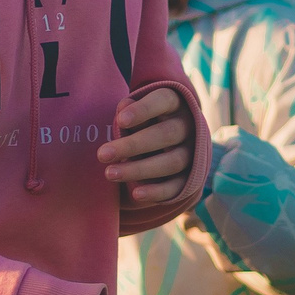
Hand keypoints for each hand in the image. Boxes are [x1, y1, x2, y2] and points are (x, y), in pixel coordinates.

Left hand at [100, 85, 192, 206]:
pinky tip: (136, 194)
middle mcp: (189, 126)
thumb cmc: (145, 122)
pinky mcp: (191, 178)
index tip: (120, 121)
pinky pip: (178, 187)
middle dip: (133, 145)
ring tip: (110, 173)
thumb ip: (130, 111)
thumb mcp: (137, 112)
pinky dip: (157, 191)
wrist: (169, 145)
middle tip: (102, 154)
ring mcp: (192, 153)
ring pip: (172, 162)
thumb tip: (123, 107)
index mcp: (175, 103)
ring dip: (140, 169)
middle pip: (166, 134)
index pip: (163, 101)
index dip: (143, 110)